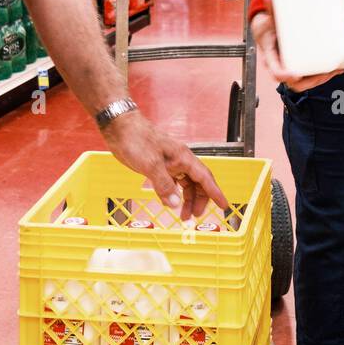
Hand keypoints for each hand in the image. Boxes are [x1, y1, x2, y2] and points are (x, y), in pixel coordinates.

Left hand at [100, 111, 229, 219]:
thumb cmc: (136, 139)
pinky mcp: (158, 166)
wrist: (120, 127)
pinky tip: (168, 203)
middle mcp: (179, 161)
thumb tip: (175, 204)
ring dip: (186, 200)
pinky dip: (172, 194)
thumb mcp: (151, 164)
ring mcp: (169, 163)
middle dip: (199, 201)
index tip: (224, 206)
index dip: (215, 193)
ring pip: (185, 185)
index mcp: (183, 158)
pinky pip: (171, 183)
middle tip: (194, 217)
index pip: (205, 178)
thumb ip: (164, 185)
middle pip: (197, 184)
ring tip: (183, 216)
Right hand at [250, 1, 343, 91]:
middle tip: (326, 72)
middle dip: (312, 81)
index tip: (296, 75)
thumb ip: (271, 9)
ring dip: (322, 79)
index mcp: (272, 57)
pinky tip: (337, 69)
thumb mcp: (269, 19)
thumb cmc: (269, 26)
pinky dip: (325, 75)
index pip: (277, 73)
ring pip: (306, 83)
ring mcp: (292, 69)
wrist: (268, 32)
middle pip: (295, 84)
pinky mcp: (301, 68)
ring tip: (337, 70)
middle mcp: (281, 67)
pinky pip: (311, 78)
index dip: (286, 76)